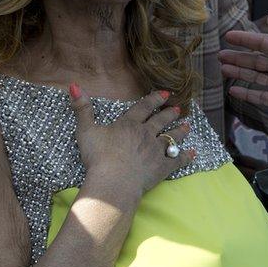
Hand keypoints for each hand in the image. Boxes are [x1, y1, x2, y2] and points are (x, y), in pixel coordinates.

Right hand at [71, 86, 193, 202]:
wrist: (114, 181)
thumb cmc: (98, 157)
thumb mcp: (86, 130)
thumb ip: (82, 108)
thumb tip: (74, 85)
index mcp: (129, 124)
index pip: (144, 107)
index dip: (154, 99)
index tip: (165, 94)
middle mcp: (145, 134)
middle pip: (161, 121)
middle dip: (170, 113)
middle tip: (178, 108)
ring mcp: (156, 150)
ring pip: (172, 137)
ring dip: (180, 131)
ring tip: (188, 126)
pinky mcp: (163, 167)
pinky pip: (177, 159)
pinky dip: (186, 156)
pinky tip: (193, 153)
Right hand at [219, 15, 267, 128]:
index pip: (261, 43)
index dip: (245, 40)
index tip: (228, 36)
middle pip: (254, 61)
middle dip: (237, 57)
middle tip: (219, 55)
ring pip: (254, 77)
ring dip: (238, 73)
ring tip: (222, 70)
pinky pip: (259, 96)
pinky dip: (246, 93)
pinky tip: (233, 90)